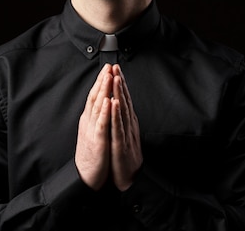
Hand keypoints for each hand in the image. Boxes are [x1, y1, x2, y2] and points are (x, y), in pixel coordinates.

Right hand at [75, 63, 112, 189]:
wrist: (86, 176)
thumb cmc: (92, 155)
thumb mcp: (94, 131)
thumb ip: (97, 117)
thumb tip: (102, 102)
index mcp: (89, 119)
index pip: (95, 95)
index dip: (101, 81)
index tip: (108, 67)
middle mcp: (89, 121)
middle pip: (95, 97)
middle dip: (102, 80)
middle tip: (109, 66)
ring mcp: (92, 130)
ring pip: (97, 107)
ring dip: (103, 91)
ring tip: (108, 77)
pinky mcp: (97, 141)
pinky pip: (101, 124)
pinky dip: (104, 112)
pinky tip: (108, 101)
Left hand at [109, 64, 142, 190]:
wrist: (129, 179)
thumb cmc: (125, 157)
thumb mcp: (124, 134)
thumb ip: (124, 119)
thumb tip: (121, 104)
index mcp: (127, 122)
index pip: (123, 99)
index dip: (120, 83)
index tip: (115, 69)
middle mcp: (128, 125)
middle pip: (124, 100)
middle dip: (120, 83)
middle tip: (115, 66)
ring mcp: (126, 134)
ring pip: (122, 111)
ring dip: (119, 93)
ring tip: (116, 78)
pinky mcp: (121, 145)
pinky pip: (118, 127)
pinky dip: (116, 114)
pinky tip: (114, 103)